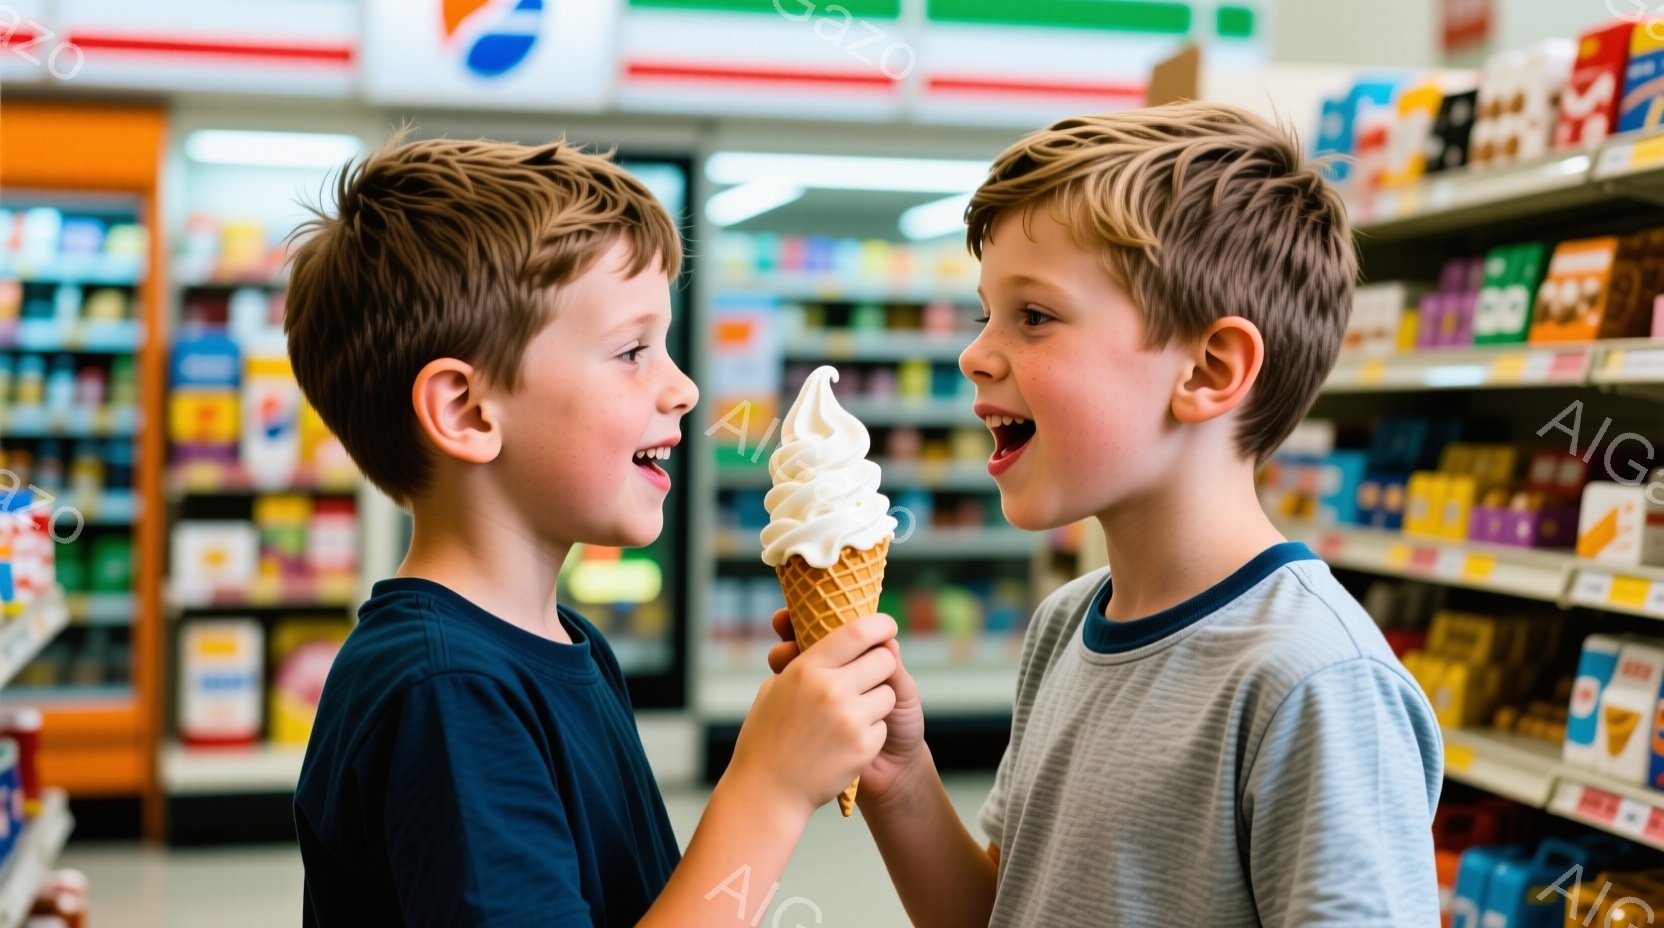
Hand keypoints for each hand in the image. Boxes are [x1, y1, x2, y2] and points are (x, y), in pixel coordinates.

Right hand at [728, 613, 897, 817]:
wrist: (768, 792)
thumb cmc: (768, 736)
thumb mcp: (776, 689)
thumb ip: (807, 662)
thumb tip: (848, 639)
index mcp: (806, 669)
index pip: (855, 632)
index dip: (878, 624)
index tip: (887, 625)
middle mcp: (831, 689)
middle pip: (882, 660)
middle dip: (881, 665)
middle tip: (871, 675)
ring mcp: (849, 719)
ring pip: (887, 694)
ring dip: (877, 701)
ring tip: (850, 716)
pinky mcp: (863, 746)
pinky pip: (880, 725)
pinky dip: (870, 732)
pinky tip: (846, 743)